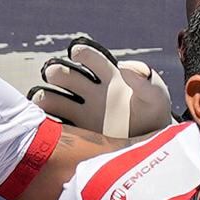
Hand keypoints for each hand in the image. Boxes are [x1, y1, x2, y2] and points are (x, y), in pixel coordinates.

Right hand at [29, 39, 169, 138]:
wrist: (152, 146)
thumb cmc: (155, 116)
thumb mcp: (155, 96)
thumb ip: (145, 80)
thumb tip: (125, 65)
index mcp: (109, 77)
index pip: (90, 58)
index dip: (81, 52)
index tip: (76, 53)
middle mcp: (91, 92)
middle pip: (65, 76)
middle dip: (57, 72)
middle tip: (55, 75)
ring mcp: (82, 113)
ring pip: (54, 99)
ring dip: (45, 97)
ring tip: (44, 101)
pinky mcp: (78, 134)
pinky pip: (56, 127)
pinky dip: (47, 123)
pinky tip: (45, 124)